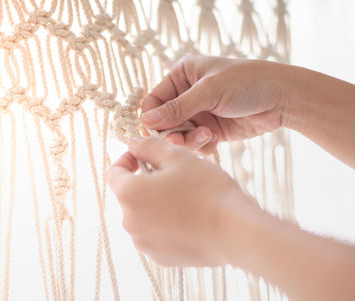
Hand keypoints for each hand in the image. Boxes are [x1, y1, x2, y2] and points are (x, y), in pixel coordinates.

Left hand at [105, 137, 256, 266]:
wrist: (236, 231)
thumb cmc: (206, 190)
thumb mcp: (178, 157)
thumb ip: (149, 146)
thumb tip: (133, 144)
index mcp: (128, 194)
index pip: (113, 172)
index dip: (127, 159)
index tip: (143, 155)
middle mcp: (129, 222)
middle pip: (129, 195)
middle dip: (145, 182)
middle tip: (172, 175)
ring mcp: (144, 243)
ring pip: (143, 215)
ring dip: (155, 204)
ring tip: (184, 198)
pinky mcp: (161, 258)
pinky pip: (156, 235)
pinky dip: (166, 225)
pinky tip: (189, 219)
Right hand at [141, 55, 290, 153]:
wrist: (282, 98)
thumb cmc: (247, 83)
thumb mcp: (209, 91)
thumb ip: (177, 108)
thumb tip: (145, 120)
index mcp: (182, 75)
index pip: (154, 101)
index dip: (152, 118)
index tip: (156, 133)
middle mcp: (187, 94)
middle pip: (163, 122)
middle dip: (172, 133)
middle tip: (179, 142)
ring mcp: (198, 113)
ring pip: (178, 135)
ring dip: (188, 140)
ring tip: (206, 137)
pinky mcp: (210, 130)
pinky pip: (193, 143)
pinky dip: (200, 146)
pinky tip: (214, 140)